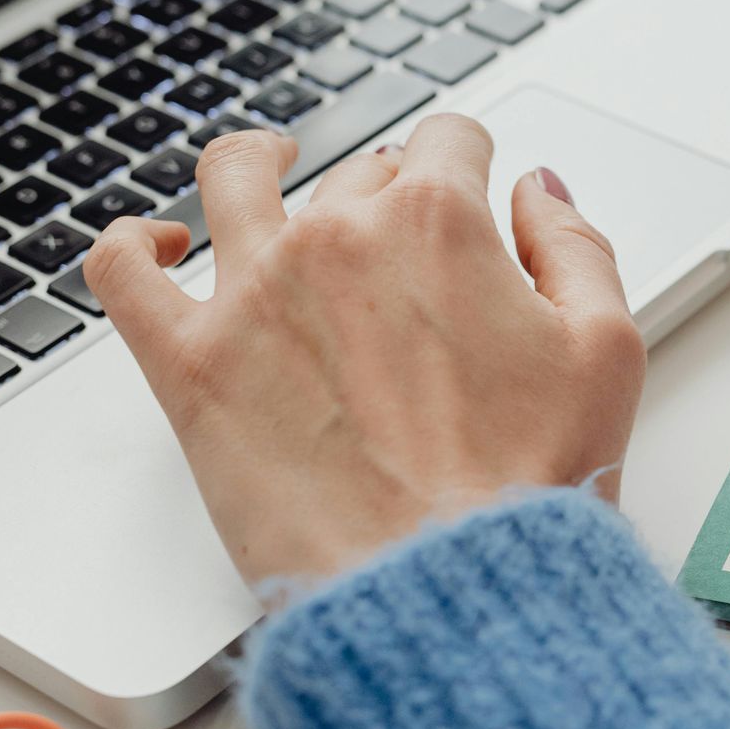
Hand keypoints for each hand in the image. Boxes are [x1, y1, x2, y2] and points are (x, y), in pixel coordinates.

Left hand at [84, 116, 646, 581]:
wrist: (445, 588)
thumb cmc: (531, 485)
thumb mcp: (607, 350)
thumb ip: (575, 244)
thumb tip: (537, 190)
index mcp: (439, 222)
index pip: (448, 140)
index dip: (467, 162)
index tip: (470, 190)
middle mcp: (337, 237)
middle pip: (358, 172)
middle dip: (389, 197)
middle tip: (410, 260)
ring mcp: (252, 293)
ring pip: (232, 180)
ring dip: (256, 162)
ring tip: (267, 168)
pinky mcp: (190, 365)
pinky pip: (122, 270)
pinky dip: (134, 243)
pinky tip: (159, 246)